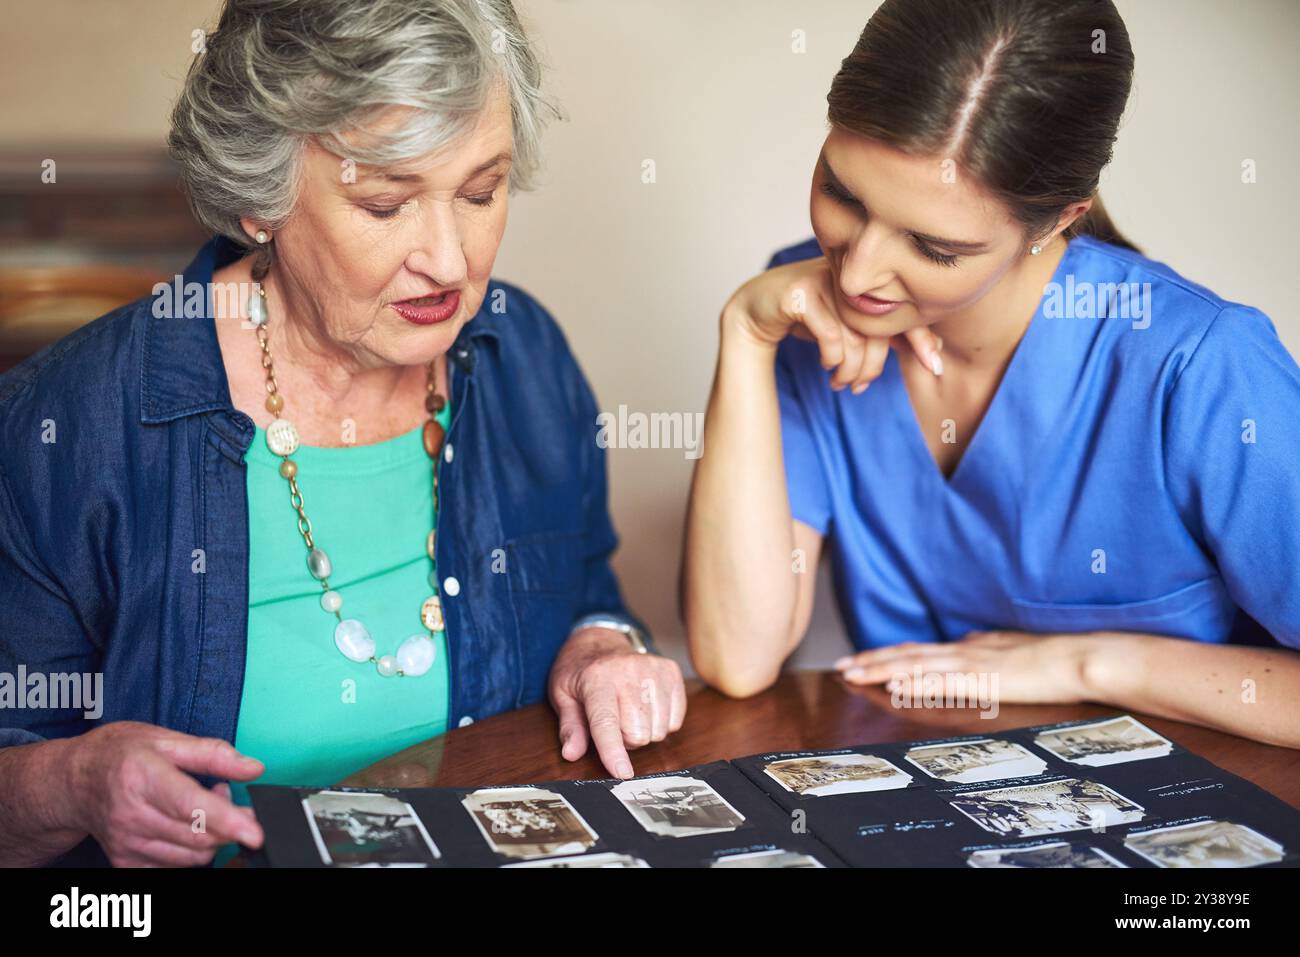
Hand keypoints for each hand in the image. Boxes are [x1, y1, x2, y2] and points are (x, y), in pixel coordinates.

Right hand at [63, 721, 265, 866]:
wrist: (74, 780)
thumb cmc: (119, 754)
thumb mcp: (166, 739)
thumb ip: (214, 754)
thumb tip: (253, 767)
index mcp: (143, 778)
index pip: (191, 807)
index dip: (227, 821)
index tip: (254, 832)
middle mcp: (132, 816)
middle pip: (198, 837)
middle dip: (230, 824)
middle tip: (229, 795)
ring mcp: (127, 843)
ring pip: (191, 857)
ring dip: (213, 836)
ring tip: (204, 806)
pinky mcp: (126, 861)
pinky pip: (173, 867)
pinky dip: (191, 850)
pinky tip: (186, 825)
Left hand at [548, 627, 686, 778]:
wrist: (600, 640)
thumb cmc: (580, 672)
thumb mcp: (562, 695)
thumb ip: (570, 726)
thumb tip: (571, 753)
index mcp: (596, 678)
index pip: (606, 721)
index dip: (613, 751)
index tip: (622, 773)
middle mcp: (628, 670)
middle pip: (637, 733)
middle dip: (625, 739)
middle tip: (614, 722)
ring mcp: (654, 669)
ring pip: (658, 730)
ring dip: (643, 731)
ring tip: (629, 712)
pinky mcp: (671, 671)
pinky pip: (675, 721)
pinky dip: (661, 722)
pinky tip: (647, 706)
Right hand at [725, 254, 942, 392]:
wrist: (756, 308)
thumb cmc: (809, 317)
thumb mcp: (850, 325)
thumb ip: (887, 333)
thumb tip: (934, 353)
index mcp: (867, 278)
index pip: (903, 310)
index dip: (920, 338)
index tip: (933, 366)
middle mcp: (849, 274)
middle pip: (878, 329)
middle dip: (871, 368)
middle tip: (857, 387)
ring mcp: (824, 279)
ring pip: (854, 337)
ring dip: (847, 370)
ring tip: (839, 382)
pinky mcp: (800, 292)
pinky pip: (831, 335)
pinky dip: (830, 357)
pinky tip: (825, 364)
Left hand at [833, 631, 1092, 704]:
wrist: (1077, 658)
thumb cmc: (1050, 658)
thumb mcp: (1008, 648)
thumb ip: (984, 646)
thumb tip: (965, 641)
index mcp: (968, 647)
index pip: (918, 650)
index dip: (887, 654)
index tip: (860, 658)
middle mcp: (962, 651)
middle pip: (907, 654)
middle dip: (871, 660)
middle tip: (840, 665)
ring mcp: (970, 663)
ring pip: (914, 664)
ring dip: (881, 668)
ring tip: (853, 673)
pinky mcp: (982, 678)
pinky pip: (940, 681)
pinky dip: (913, 681)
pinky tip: (893, 684)